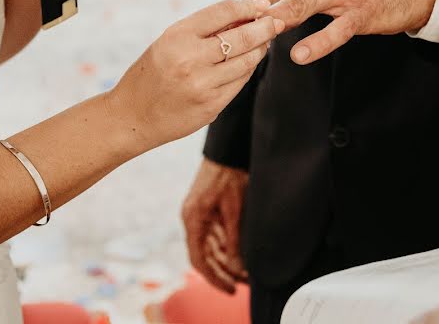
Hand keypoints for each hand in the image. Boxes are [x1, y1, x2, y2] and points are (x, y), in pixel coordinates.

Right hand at [109, 0, 284, 146]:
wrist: (131, 116)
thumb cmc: (151, 74)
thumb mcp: (167, 43)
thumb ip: (201, 31)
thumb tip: (243, 16)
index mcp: (177, 36)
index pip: (223, 11)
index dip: (248, 5)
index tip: (263, 4)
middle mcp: (190, 59)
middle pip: (242, 36)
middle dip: (265, 27)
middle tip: (277, 21)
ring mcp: (202, 84)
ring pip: (246, 61)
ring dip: (260, 49)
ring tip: (265, 41)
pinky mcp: (211, 106)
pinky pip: (240, 82)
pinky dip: (248, 69)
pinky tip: (250, 62)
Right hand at [182, 159, 248, 293]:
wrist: (227, 150)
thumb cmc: (229, 175)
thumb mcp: (235, 210)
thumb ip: (235, 240)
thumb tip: (238, 268)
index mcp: (193, 219)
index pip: (198, 259)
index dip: (214, 277)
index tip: (231, 288)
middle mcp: (192, 219)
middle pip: (204, 255)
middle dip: (223, 271)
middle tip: (243, 284)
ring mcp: (198, 214)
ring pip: (210, 247)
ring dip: (226, 261)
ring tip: (245, 273)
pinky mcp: (206, 209)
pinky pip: (214, 235)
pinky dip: (226, 247)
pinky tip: (240, 255)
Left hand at [242, 0, 438, 64]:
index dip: (243, 1)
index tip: (227, 21)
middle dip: (249, 16)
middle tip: (228, 38)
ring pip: (298, 6)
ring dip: (272, 24)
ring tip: (253, 41)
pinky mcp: (362, 11)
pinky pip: (335, 30)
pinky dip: (316, 44)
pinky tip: (298, 56)